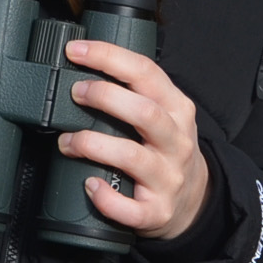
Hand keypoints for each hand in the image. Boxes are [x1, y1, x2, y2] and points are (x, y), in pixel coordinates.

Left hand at [57, 38, 212, 240]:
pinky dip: (106, 198)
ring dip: (94, 145)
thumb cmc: (166, 149)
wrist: (194, 200)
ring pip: (133, 157)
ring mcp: (169, 177)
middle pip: (145, 112)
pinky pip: (130, 208)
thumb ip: (135, 92)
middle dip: (105, 97)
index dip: (108, 57)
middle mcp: (177, 141)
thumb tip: (85, 68)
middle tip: (75, 92)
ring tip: (68, 141)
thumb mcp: (164, 113)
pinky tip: (90, 185)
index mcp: (177, 109)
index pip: (146, 72)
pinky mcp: (157, 211)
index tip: (75, 51)